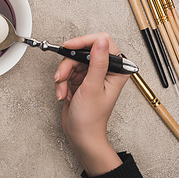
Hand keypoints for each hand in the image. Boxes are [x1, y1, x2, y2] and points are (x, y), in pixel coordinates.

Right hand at [54, 33, 128, 175]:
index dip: (84, 42)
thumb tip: (101, 41)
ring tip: (63, 91)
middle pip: (82, 52)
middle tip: (61, 77)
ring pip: (72, 62)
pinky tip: (63, 94)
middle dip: (68, 65)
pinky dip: (62, 83)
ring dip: (63, 76)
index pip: (102, 42)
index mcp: (117, 70)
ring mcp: (92, 75)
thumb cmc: (91, 119)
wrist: (81, 136)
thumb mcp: (93, 87)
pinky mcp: (81, 80)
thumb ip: (98, 62)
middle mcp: (105, 70)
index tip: (70, 47)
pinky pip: (66, 72)